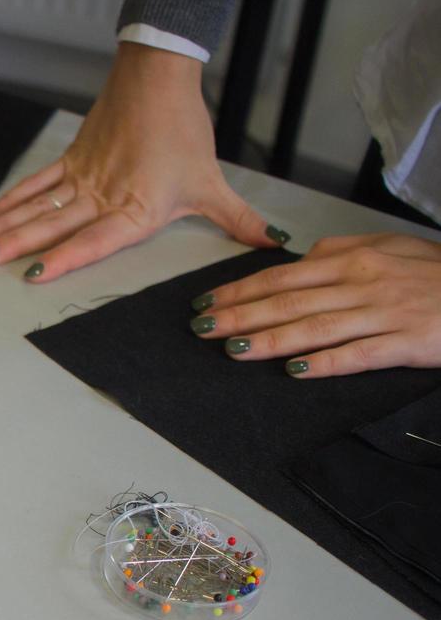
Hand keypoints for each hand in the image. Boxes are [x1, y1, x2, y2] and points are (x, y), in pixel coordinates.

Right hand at [0, 42, 282, 282]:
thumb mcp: (211, 182)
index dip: (65, 258)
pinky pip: (39, 183)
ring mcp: (85, 177)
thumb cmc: (184, 130)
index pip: (95, 240)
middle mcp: (105, 196)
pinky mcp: (74, 158)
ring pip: (41, 206)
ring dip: (9, 226)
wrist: (159, 78)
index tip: (35, 274)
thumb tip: (272, 243)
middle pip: (55, 225)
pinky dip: (15, 199)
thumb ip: (237, 218)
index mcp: (137, 209)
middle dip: (19, 246)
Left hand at [189, 232, 440, 376]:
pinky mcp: (405, 341)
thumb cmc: (434, 271)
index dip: (239, 291)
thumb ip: (341, 252)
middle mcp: (361, 282)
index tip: (206, 303)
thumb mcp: (388, 247)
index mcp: (352, 258)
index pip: (280, 276)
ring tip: (233, 350)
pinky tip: (294, 372)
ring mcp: (383, 312)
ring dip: (270, 340)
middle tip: (201, 328)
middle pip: (287, 301)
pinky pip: (358, 354)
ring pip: (314, 327)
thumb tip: (300, 259)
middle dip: (239, 316)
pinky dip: (324, 363)